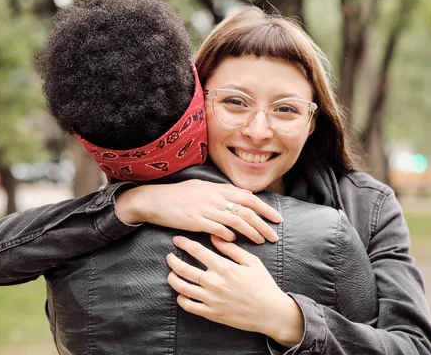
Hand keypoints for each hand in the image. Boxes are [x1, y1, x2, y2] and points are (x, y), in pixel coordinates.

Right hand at [116, 180, 281, 243]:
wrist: (154, 200)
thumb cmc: (177, 195)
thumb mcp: (201, 187)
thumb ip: (220, 192)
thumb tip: (238, 197)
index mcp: (217, 188)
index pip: (248, 197)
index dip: (264, 208)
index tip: (276, 218)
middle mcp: (214, 196)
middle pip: (246, 209)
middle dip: (263, 223)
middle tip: (274, 235)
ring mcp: (205, 208)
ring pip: (235, 220)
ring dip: (250, 231)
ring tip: (260, 241)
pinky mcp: (195, 220)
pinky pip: (217, 228)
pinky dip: (228, 235)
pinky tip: (234, 241)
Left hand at [166, 235, 303, 346]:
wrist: (270, 313)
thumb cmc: (263, 285)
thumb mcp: (251, 262)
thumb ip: (231, 249)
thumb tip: (214, 237)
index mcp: (224, 267)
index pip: (197, 251)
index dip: (184, 243)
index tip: (177, 240)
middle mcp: (214, 283)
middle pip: (184, 269)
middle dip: (173, 261)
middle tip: (169, 256)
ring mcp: (211, 299)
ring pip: (182, 288)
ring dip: (173, 279)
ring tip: (171, 274)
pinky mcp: (211, 314)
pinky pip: (189, 306)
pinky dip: (181, 299)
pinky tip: (181, 294)